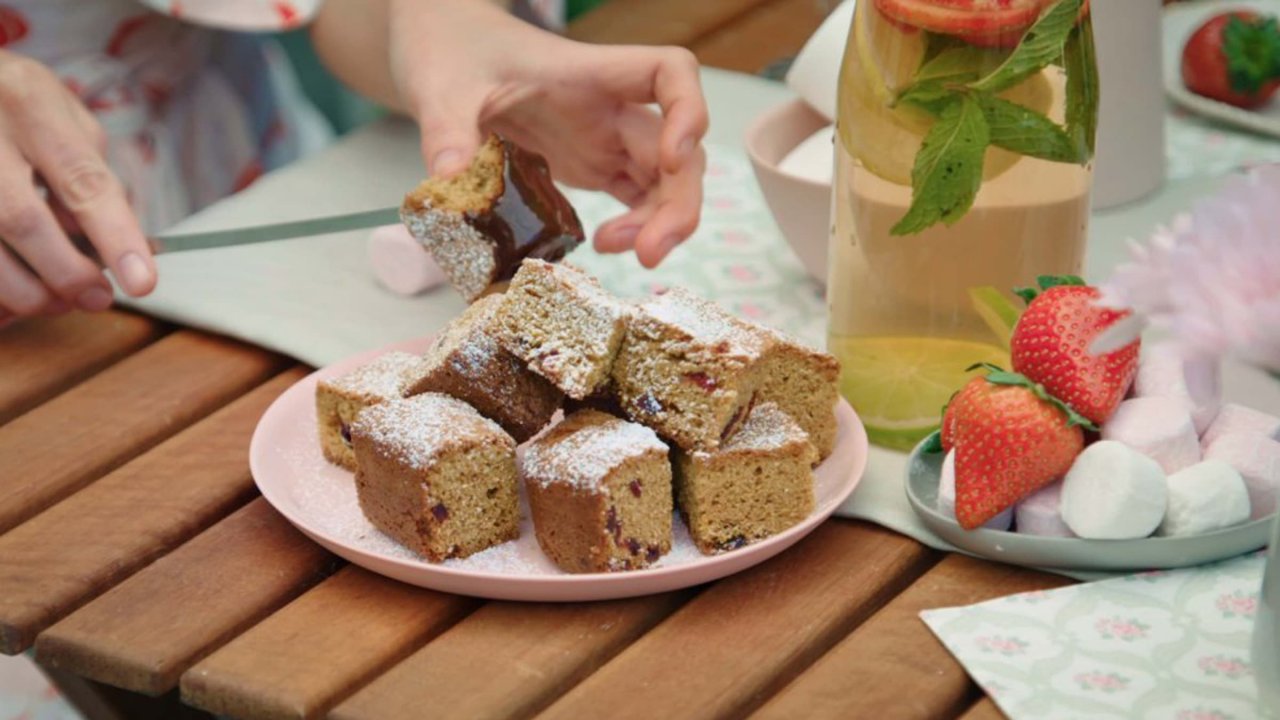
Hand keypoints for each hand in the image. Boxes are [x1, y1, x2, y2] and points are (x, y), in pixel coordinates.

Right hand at [0, 50, 154, 323]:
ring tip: (53, 300)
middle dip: (65, 274)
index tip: (142, 282)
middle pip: (22, 220)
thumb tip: (102, 246)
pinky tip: (12, 294)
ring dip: (23, 290)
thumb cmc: (16, 104)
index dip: (116, 237)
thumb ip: (88, 176)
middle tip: (95, 298)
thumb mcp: (62, 116)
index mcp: (29, 103)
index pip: (82, 180)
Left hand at [389, 0, 708, 267]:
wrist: (445, 54)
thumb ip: (448, 127)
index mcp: (589, 74)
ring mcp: (605, 140)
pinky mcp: (592, 167)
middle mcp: (610, 108)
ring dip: (661, 222)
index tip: (673, 157)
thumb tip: (448, 177)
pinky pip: (635, 197)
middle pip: (679, 148)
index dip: (690, 111)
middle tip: (650, 253)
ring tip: (631, 256)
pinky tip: (607, 246)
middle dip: (679, 201)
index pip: (671, 73)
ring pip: (664, 181)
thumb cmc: (453, 52)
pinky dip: (636, 226)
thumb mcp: (440, 86)